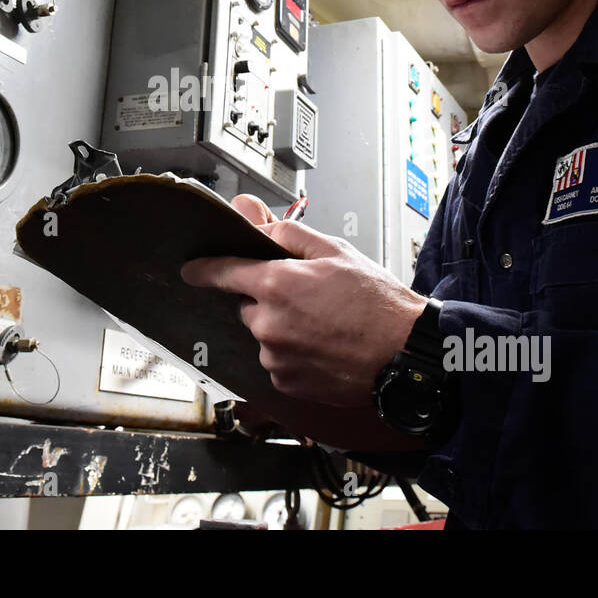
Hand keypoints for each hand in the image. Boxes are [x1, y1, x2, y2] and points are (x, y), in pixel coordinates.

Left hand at [181, 195, 427, 406]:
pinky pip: (278, 361)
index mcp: (275, 285)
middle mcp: (268, 324)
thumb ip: (285, 232)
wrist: (406, 355)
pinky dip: (293, 353)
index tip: (192, 269)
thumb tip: (250, 213)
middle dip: (270, 299)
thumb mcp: (334, 251)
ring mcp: (275, 357)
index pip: (222, 272)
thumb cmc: (377, 303)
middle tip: (310, 298)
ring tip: (324, 325)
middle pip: (249, 305)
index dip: (205, 268)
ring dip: (283, 327)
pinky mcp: (286, 383)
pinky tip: (324, 347)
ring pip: (265, 334)